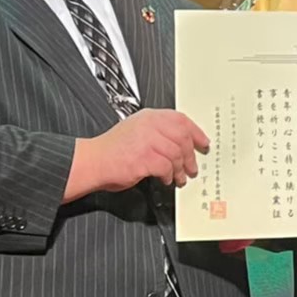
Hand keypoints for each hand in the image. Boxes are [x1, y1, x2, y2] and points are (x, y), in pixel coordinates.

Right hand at [64, 109, 209, 199]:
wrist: (93, 162)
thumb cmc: (113, 150)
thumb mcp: (136, 130)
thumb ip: (157, 131)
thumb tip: (182, 143)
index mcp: (149, 116)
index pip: (180, 119)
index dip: (196, 132)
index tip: (203, 142)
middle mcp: (149, 125)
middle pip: (182, 137)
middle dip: (190, 155)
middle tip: (193, 166)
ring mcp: (146, 141)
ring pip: (176, 154)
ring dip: (180, 169)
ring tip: (179, 177)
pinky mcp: (143, 158)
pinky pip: (166, 167)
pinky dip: (168, 176)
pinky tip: (165, 179)